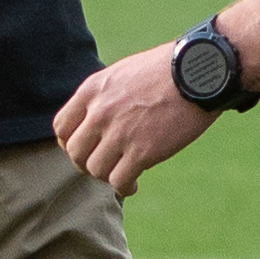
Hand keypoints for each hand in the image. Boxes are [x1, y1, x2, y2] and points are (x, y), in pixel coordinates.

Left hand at [53, 41, 219, 196]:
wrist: (198, 73)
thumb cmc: (167, 70)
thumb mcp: (123, 74)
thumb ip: (104, 96)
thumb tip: (96, 120)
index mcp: (92, 90)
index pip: (61, 127)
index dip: (70, 142)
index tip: (87, 147)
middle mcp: (100, 112)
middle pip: (75, 152)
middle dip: (87, 162)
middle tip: (105, 164)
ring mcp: (120, 133)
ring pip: (95, 170)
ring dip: (107, 176)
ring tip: (122, 174)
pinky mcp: (142, 152)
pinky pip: (119, 181)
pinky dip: (124, 187)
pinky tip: (134, 184)